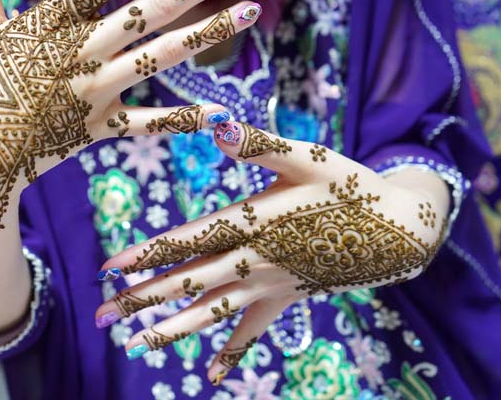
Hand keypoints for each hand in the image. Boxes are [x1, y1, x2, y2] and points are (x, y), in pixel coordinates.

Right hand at [0, 0, 263, 252]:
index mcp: (51, 21)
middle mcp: (80, 53)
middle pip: (149, 11)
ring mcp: (93, 93)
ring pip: (159, 59)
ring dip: (207, 35)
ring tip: (252, 13)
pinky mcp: (98, 129)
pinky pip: (146, 124)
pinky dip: (181, 121)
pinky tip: (219, 115)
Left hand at [96, 121, 449, 383]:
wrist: (397, 229)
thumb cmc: (349, 185)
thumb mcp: (306, 156)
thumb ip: (259, 144)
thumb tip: (216, 125)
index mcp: (252, 223)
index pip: (188, 242)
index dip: (148, 255)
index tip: (110, 268)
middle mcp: (254, 261)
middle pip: (188, 283)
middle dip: (143, 299)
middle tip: (103, 315)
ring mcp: (270, 286)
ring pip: (212, 313)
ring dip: (172, 329)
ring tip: (137, 343)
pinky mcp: (286, 299)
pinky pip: (254, 332)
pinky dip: (233, 353)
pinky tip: (213, 378)